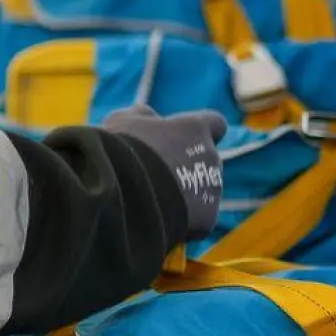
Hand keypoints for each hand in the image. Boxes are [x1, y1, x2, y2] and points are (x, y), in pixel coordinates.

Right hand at [102, 107, 226, 240]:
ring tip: (153, 201)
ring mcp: (213, 187)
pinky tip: (159, 219)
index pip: (215, 123)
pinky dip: (184, 220)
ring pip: (203, 189)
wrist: (121, 191)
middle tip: (156, 176)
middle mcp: (211, 155)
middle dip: (187, 166)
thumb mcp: (123, 121)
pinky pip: (199, 217)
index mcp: (195, 128)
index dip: (200, 131)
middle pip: (206, 160)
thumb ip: (142, 116)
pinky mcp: (208, 216)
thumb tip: (148, 116)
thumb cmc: (121, 150)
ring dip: (186, 193)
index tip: (183, 139)